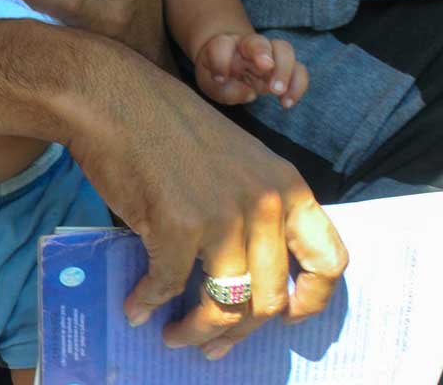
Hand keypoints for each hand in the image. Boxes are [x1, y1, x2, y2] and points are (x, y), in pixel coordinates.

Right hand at [67, 75, 346, 358]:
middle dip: (240, 333)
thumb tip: (244, 267)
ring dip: (197, 332)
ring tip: (175, 337)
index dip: (312, 301)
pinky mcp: (179, 227)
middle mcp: (265, 206)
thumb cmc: (165, 125)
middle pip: (270, 298)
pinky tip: (135, 307)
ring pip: (225, 304)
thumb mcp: (235, 159)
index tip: (287, 318)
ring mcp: (224, 217)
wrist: (113, 97)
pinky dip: (147, 303)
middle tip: (214, 346)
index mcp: (287, 186)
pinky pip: (168, 285)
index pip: (329, 260)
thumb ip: (252, 205)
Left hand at [194, 33, 307, 107]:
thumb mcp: (210, 84)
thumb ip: (225, 91)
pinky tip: (286, 102)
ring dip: (284, 70)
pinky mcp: (284, 68)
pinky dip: (298, 85)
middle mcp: (248, 45)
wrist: (230, 65)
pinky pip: (299, 70)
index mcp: (224, 45)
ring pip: (284, 49)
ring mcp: (269, 55)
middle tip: (264, 69)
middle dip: (262, 53)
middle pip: (258, 41)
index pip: (222, 45)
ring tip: (277, 92)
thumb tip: (250, 94)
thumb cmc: (218, 74)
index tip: (219, 79)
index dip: (220, 61)